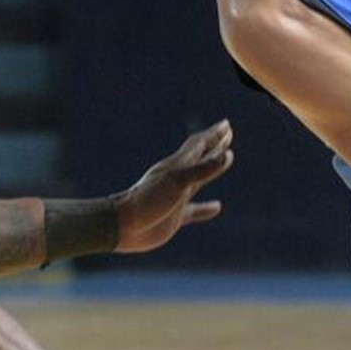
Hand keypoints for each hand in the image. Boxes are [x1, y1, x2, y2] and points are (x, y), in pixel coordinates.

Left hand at [112, 120, 233, 253]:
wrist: (123, 225)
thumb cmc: (148, 200)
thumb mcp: (178, 182)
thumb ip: (203, 169)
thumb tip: (227, 155)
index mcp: (177, 166)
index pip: (199, 145)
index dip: (214, 134)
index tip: (226, 124)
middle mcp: (178, 178)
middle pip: (201, 156)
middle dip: (215, 144)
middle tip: (227, 133)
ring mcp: (177, 196)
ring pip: (200, 179)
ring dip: (213, 168)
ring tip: (225, 160)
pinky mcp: (175, 216)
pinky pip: (195, 210)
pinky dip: (206, 208)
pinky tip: (217, 207)